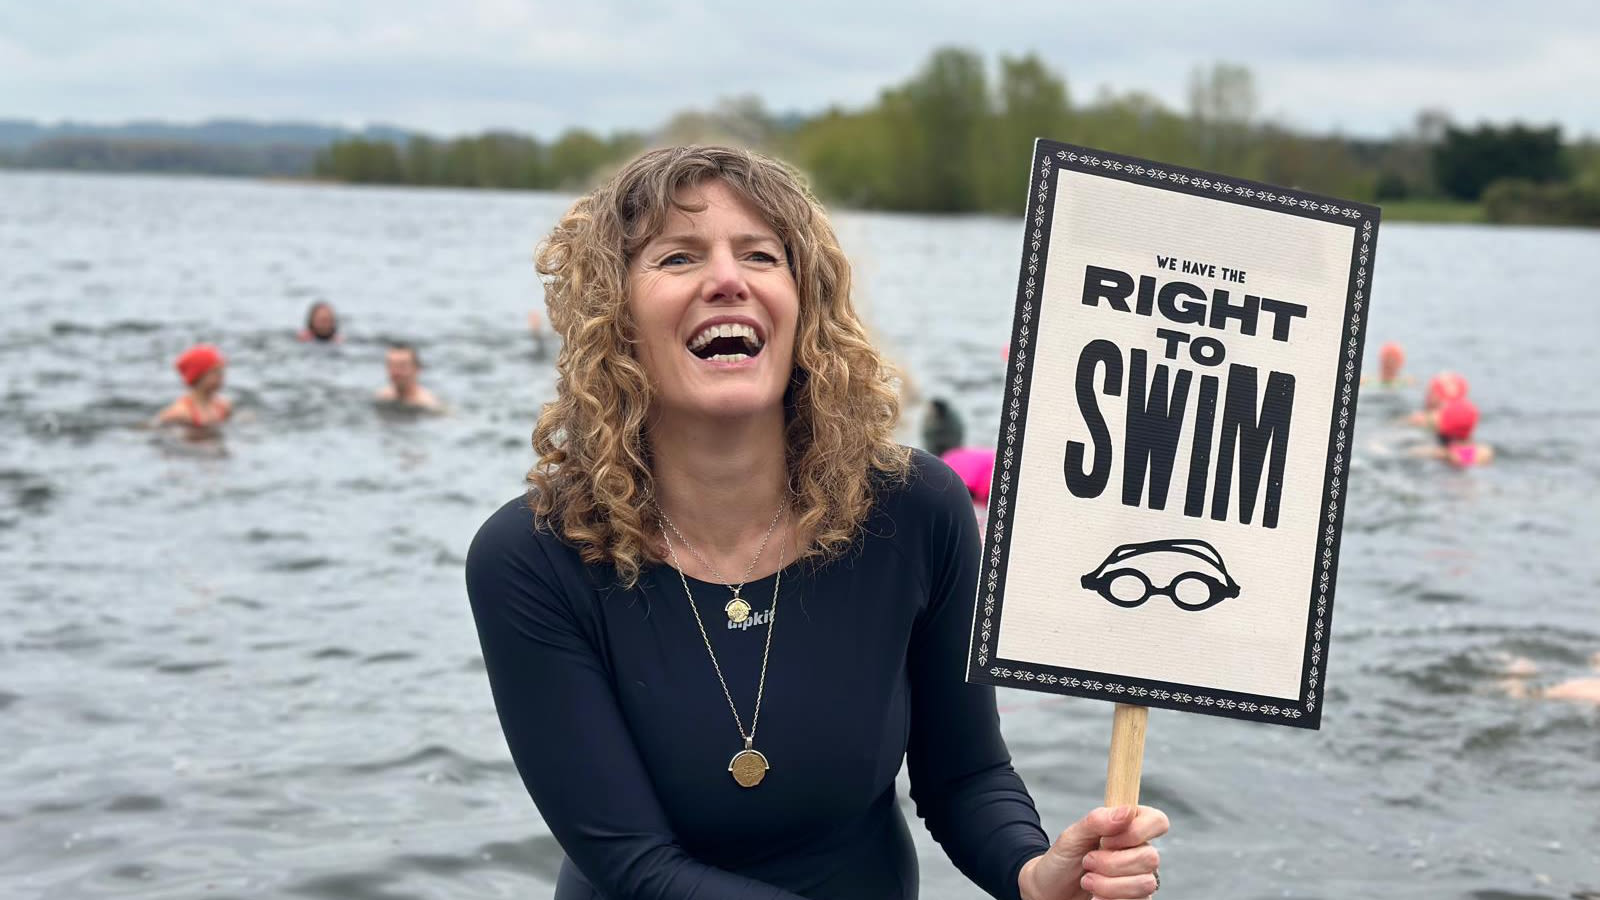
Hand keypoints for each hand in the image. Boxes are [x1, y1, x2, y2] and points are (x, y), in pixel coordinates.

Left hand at [1018, 805, 1168, 899]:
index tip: (1107, 839)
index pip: (1158, 822)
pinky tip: (1095, 897)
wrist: (1051, 890)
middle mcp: (1139, 852)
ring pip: (1145, 884)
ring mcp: (1140, 878)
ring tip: (1087, 882)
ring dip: (1109, 885)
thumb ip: (1098, 821)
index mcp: (1128, 828)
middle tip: (1088, 862)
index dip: (1137, 831)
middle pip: (1151, 857)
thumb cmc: (1063, 860)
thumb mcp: (1072, 836)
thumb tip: (1126, 811)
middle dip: (1112, 863)